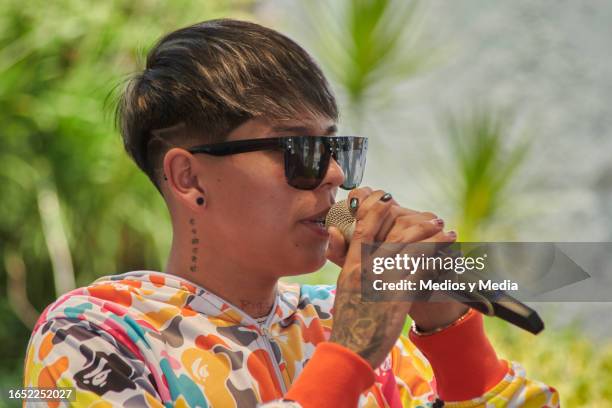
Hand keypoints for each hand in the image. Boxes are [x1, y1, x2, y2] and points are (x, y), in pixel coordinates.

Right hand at [328, 188, 466, 366]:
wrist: (351, 348)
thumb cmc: (348, 319)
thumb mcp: (341, 285)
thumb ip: (341, 257)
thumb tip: (334, 231)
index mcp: (352, 265)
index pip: (364, 228)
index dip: (377, 208)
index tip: (390, 198)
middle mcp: (367, 270)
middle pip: (394, 234)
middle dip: (417, 221)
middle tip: (433, 218)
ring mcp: (384, 282)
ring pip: (413, 249)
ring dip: (434, 237)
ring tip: (448, 233)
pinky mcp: (399, 297)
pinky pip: (422, 271)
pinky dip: (438, 258)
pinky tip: (450, 255)